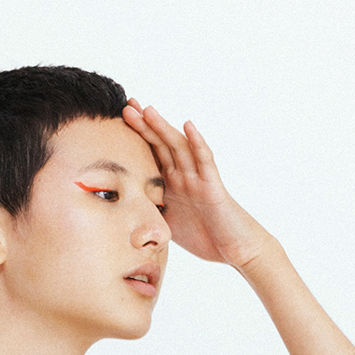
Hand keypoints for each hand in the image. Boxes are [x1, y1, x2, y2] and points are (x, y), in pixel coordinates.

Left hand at [122, 101, 272, 269]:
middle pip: (162, 144)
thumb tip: (121, 217)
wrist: (236, 249)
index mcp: (171, 184)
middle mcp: (184, 176)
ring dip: (163, 128)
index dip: (136, 138)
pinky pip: (204, 161)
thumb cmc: (207, 237)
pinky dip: (197, 143)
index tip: (117, 120)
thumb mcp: (168, 225)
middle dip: (144, 125)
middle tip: (127, 105)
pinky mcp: (213, 187)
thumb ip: (150, 215)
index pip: (151, 155)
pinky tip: (188, 125)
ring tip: (148, 110)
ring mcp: (198, 179)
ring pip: (179, 148)